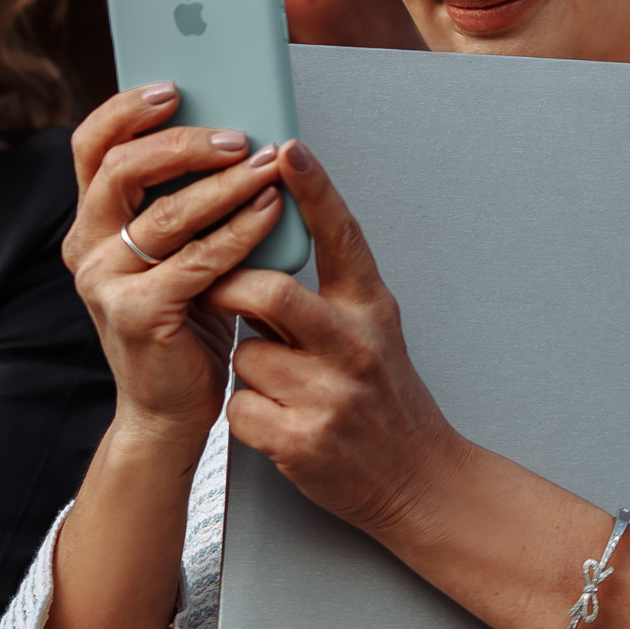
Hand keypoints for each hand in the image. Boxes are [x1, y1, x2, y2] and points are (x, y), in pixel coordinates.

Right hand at [62, 84, 291, 446]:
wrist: (170, 409)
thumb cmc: (184, 320)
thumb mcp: (176, 249)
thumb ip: (181, 198)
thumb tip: (232, 129)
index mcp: (91, 223)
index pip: (91, 146)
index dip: (126, 110)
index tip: (172, 87)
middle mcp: (87, 249)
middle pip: (121, 170)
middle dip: (183, 145)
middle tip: (237, 135)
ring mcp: (105, 284)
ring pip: (165, 215)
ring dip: (223, 184)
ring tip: (268, 164)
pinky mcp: (136, 315)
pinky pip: (195, 261)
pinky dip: (238, 232)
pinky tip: (270, 212)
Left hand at [200, 140, 468, 538]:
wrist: (419, 481)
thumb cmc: (386, 399)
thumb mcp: (373, 332)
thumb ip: (323, 295)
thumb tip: (261, 250)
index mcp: (371, 310)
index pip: (342, 237)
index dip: (314, 189)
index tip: (288, 147)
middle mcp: (354, 348)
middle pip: (270, 293)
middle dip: (228, 289)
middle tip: (210, 287)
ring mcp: (330, 397)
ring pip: (245, 355)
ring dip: (247, 368)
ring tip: (280, 386)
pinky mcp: (302, 442)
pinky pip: (240, 409)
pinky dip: (247, 415)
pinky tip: (278, 423)